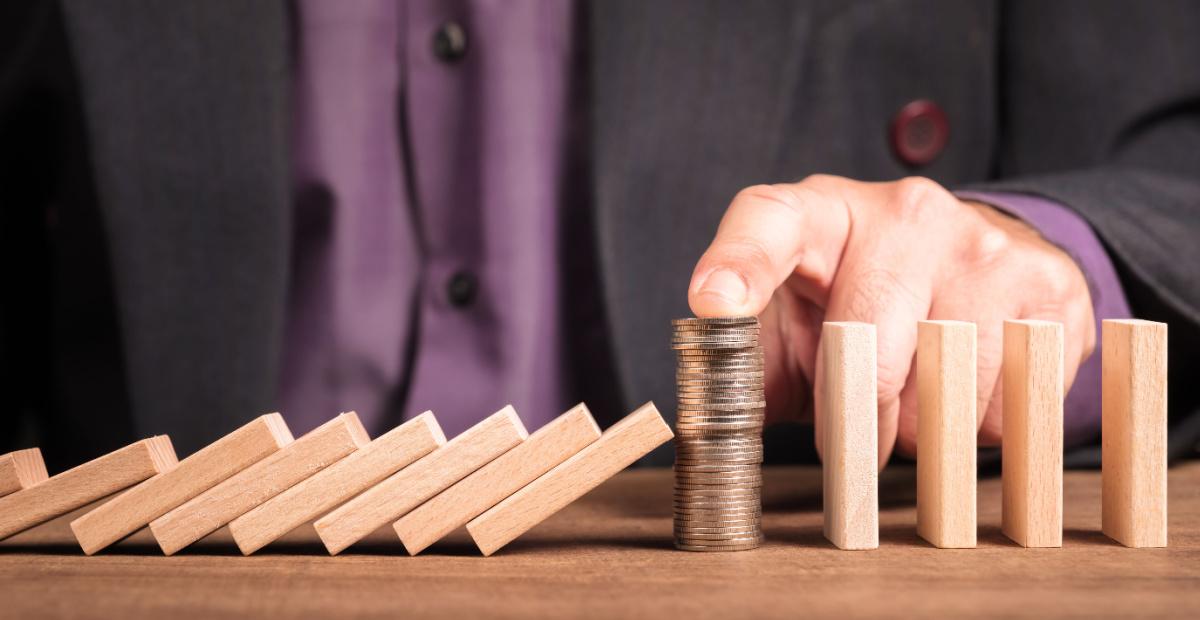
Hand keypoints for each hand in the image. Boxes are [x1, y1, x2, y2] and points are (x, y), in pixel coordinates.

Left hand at [687, 175, 1094, 467]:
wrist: (976, 262)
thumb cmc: (858, 302)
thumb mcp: (793, 320)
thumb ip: (747, 360)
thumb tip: (707, 421)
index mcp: (822, 214)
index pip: (770, 221)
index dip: (738, 263)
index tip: (713, 304)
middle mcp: (904, 212)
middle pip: (867, 343)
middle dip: (854, 413)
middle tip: (852, 436)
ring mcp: (983, 243)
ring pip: (944, 384)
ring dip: (921, 426)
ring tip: (914, 401)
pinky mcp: (1049, 285)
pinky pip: (1007, 400)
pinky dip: (979, 425)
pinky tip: (968, 391)